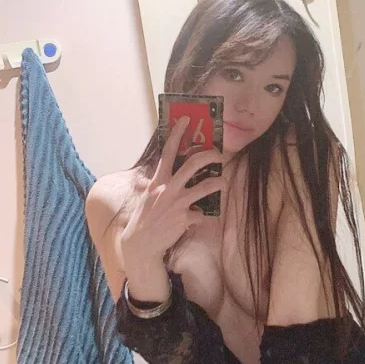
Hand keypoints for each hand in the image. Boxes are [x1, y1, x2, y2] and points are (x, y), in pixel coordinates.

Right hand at [120, 117, 223, 273]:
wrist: (141, 245)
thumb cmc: (143, 220)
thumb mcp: (145, 198)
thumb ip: (152, 186)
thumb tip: (152, 179)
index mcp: (157, 181)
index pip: (168, 151)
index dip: (177, 133)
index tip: (186, 119)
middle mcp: (168, 189)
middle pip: (194, 164)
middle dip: (210, 155)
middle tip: (218, 154)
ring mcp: (177, 203)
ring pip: (206, 187)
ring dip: (219, 183)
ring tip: (223, 182)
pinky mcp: (185, 219)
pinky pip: (201, 215)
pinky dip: (201, 217)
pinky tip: (198, 219)